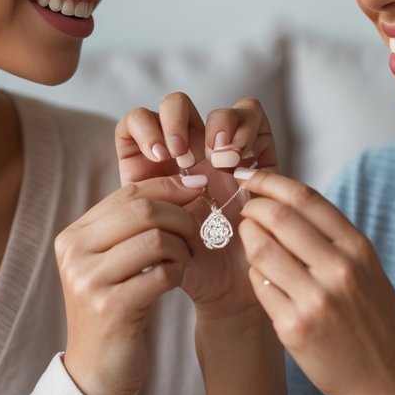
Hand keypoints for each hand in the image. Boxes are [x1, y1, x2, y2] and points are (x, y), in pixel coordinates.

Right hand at [56, 175, 200, 394]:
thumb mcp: (111, 264)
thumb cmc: (113, 310)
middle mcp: (75, 254)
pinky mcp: (111, 308)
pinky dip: (178, 274)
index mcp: (74, 236)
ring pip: (155, 240)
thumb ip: (132, 227)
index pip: (128, 194)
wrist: (95, 372)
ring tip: (184, 260)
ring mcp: (89, 281)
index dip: (168, 187)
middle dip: (181, 217)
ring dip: (182, 248)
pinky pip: (162, 275)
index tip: (198, 188)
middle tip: (197, 233)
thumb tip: (184, 185)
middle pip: (142, 211)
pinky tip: (176, 281)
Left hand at [116, 93, 278, 318]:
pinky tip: (240, 157)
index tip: (157, 157)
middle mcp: (190, 155)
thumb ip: (146, 209)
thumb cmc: (191, 269)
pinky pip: (253, 115)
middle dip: (177, 120)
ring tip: (221, 158)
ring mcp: (225, 153)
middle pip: (175, 104)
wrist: (233, 290)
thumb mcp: (155, 238)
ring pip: (218, 107)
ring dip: (217, 124)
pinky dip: (246, 126)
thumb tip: (144, 187)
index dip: (142, 128)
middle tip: (184, 154)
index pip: (136, 123)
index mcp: (156, 168)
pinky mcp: (259, 155)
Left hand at [234, 169, 394, 394]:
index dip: (271, 182)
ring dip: (247, 237)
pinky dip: (255, 274)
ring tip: (247, 237)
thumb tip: (287, 204)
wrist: (389, 384)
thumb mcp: (368, 271)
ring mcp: (315, 300)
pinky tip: (261, 275)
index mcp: (359, 249)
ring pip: (261, 250)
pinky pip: (259, 287)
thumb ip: (334, 240)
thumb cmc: (376, 324)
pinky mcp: (293, 329)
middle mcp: (339, 270)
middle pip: (278, 217)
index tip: (255, 179)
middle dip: (253, 206)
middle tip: (244, 207)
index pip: (305, 198)